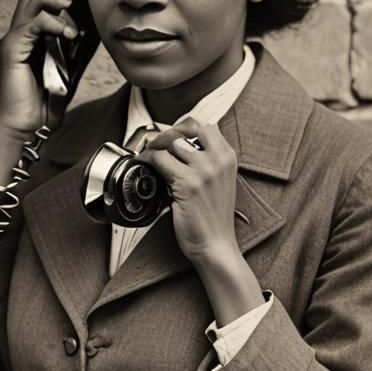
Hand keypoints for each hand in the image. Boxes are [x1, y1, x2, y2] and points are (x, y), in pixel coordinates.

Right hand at [0, 0, 79, 135]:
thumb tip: (92, 31)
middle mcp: (19, 34)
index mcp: (30, 37)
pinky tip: (68, 32)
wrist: (28, 126)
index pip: (38, 0)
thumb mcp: (67, 69)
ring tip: (71, 6)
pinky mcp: (13, 50)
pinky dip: (52, 22)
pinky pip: (31, 24)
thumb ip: (74, 50)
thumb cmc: (45, 102)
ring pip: (29, 1)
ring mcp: (14, 41)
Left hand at [138, 117, 240, 266]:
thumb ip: (205, 161)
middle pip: (186, 128)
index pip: (204, 125)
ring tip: (149, 157)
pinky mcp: (187, 184)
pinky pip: (159, 160)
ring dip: (155, 148)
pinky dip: (147, 160)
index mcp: (227, 157)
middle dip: (166, 134)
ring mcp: (203, 171)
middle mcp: (218, 160)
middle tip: (155, 145)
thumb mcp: (218, 181)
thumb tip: (177, 146)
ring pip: (170, 142)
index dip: (182, 127)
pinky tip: (144, 166)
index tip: (170, 137)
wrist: (216, 245)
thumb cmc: (213, 217)